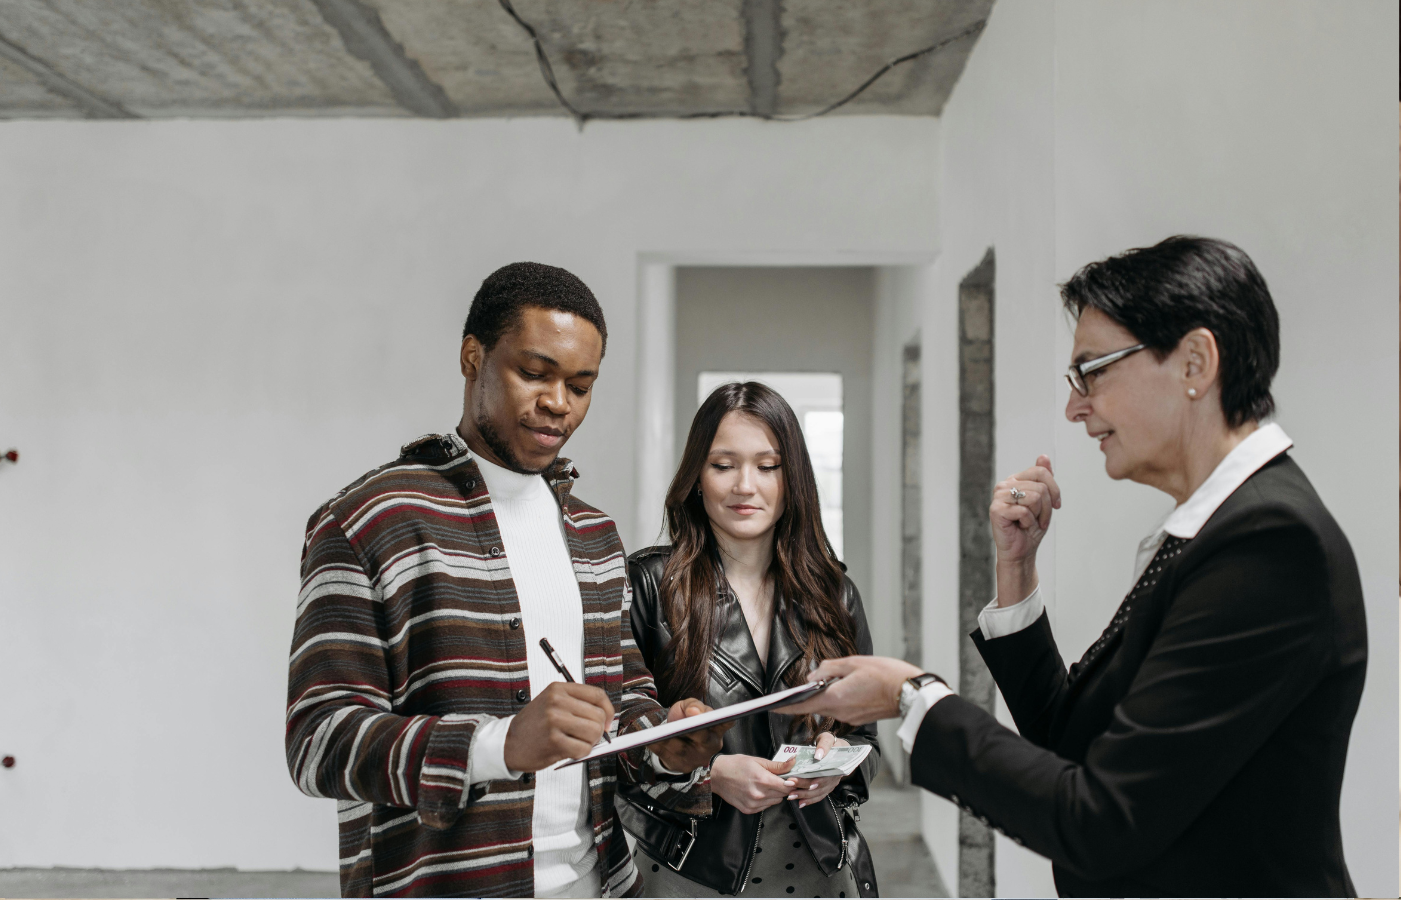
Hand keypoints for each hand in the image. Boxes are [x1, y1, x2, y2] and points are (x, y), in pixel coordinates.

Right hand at [504, 681, 613, 771]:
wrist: (508, 742)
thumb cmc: (533, 725)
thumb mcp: (552, 703)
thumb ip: (577, 705)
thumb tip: (606, 718)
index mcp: (559, 689)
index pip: (597, 695)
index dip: (608, 710)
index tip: (607, 721)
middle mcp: (557, 702)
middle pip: (598, 716)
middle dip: (598, 730)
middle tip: (588, 736)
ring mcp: (555, 721)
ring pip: (594, 732)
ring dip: (590, 742)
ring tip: (576, 742)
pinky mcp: (554, 741)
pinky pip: (583, 749)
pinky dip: (581, 753)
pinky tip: (570, 750)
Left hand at [645, 698, 732, 772]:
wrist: (677, 737)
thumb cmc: (687, 719)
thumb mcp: (690, 706)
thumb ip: (693, 704)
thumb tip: (694, 711)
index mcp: (717, 728)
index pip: (725, 723)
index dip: (722, 719)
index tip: (701, 712)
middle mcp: (711, 745)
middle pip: (702, 738)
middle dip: (691, 730)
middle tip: (680, 724)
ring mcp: (696, 758)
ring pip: (682, 749)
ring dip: (668, 740)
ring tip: (657, 732)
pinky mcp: (681, 766)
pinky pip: (667, 756)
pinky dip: (657, 747)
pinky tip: (648, 740)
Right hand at [710, 753, 801, 813]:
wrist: (716, 775)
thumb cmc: (736, 765)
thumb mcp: (758, 761)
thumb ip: (778, 765)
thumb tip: (793, 762)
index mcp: (763, 780)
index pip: (788, 786)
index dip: (791, 782)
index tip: (789, 778)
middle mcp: (759, 794)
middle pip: (783, 795)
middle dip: (782, 787)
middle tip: (775, 779)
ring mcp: (753, 804)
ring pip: (775, 802)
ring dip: (774, 794)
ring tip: (764, 784)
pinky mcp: (748, 810)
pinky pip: (765, 807)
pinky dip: (765, 800)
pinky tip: (757, 791)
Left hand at [780, 656, 921, 724]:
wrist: (910, 693)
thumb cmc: (885, 675)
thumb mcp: (853, 662)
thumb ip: (829, 668)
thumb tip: (813, 674)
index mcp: (834, 698)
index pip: (801, 705)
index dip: (784, 706)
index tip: (771, 706)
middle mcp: (840, 712)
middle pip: (816, 704)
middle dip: (811, 693)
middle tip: (814, 678)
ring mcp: (851, 717)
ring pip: (831, 704)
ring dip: (830, 693)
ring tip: (844, 676)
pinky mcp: (861, 718)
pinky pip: (844, 707)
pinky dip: (842, 697)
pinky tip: (854, 685)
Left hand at [789, 732, 849, 808]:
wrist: (838, 749)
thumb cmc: (831, 743)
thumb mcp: (828, 738)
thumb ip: (824, 745)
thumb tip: (818, 755)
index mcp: (837, 765)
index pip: (825, 775)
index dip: (813, 780)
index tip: (798, 780)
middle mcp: (835, 776)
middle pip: (819, 785)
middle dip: (803, 787)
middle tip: (788, 784)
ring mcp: (831, 783)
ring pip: (818, 793)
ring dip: (804, 795)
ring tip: (791, 795)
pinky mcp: (827, 787)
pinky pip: (819, 795)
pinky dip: (810, 800)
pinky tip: (800, 803)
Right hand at [990, 455, 1060, 601]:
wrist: (1021, 552)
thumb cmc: (1030, 528)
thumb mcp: (1044, 501)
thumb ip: (1043, 478)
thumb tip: (1043, 456)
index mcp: (1015, 479)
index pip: (1041, 472)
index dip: (1054, 489)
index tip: (1056, 505)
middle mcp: (1005, 485)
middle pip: (1040, 487)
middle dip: (1047, 507)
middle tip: (1040, 520)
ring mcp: (999, 496)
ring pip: (1035, 497)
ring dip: (1039, 515)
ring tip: (1030, 523)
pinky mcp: (996, 510)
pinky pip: (1024, 511)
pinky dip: (1028, 522)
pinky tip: (1020, 527)